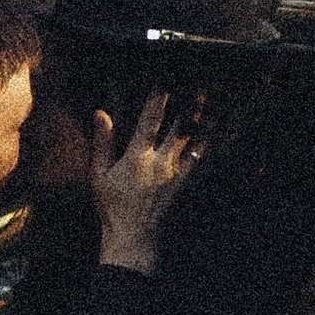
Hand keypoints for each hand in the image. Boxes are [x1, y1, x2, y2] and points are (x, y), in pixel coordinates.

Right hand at [91, 88, 204, 275]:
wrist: (134, 236)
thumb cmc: (113, 206)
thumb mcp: (99, 174)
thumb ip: (102, 142)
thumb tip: (101, 113)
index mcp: (138, 156)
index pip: (150, 119)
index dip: (158, 97)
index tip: (165, 78)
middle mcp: (160, 161)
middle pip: (179, 125)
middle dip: (189, 102)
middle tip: (198, 81)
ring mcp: (176, 172)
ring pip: (193, 139)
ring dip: (202, 117)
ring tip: (211, 98)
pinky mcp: (185, 183)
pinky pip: (200, 159)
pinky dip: (208, 142)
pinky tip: (216, 129)